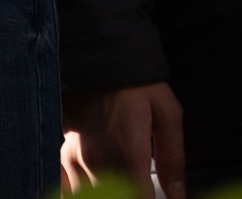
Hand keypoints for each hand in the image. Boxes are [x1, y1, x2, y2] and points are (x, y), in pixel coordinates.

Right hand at [62, 82, 184, 198]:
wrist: (96, 57)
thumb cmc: (135, 83)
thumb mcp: (166, 112)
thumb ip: (173, 158)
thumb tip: (178, 196)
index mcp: (128, 152)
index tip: (158, 195)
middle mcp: (98, 163)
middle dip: (133, 196)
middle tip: (143, 187)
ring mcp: (76, 162)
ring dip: (111, 196)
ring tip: (127, 182)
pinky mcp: (63, 158)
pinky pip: (72, 192)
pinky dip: (88, 194)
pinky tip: (102, 184)